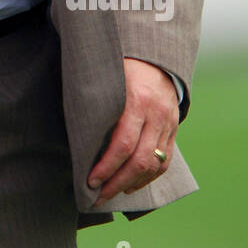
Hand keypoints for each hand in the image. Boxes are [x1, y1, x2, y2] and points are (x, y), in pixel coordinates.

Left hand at [87, 58, 178, 204]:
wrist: (152, 51)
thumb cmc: (117, 64)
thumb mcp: (105, 78)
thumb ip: (93, 103)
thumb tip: (73, 134)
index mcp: (136, 99)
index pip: (123, 143)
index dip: (106, 167)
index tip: (90, 180)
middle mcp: (156, 112)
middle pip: (140, 159)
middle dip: (117, 182)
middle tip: (98, 195)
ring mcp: (168, 121)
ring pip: (155, 164)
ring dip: (132, 183)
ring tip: (112, 192)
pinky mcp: (174, 126)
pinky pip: (165, 160)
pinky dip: (149, 176)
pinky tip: (132, 184)